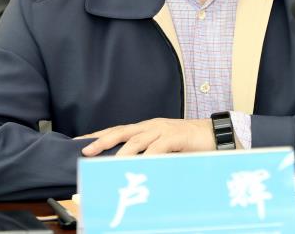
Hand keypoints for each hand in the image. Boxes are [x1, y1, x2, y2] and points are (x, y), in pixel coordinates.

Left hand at [78, 118, 214, 156]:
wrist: (214, 135)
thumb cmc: (188, 144)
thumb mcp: (163, 149)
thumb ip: (147, 154)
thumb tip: (127, 167)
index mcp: (146, 128)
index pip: (118, 130)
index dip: (99, 136)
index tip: (80, 143)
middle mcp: (151, 126)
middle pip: (121, 132)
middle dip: (102, 141)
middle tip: (85, 151)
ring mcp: (163, 130)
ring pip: (137, 140)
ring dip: (121, 153)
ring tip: (108, 164)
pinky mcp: (175, 136)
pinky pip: (158, 147)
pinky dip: (148, 156)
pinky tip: (140, 165)